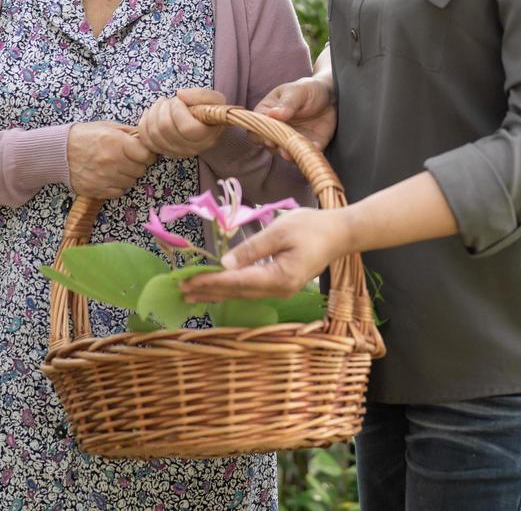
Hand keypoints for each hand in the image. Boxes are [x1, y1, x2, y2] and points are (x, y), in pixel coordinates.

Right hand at [66, 121, 154, 200]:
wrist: (59, 152)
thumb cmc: (86, 136)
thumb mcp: (108, 126)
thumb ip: (129, 132)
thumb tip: (147, 137)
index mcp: (117, 142)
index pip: (146, 155)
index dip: (147, 154)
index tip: (143, 153)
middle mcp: (112, 161)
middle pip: (140, 170)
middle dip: (138, 164)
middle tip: (129, 159)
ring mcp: (104, 178)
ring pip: (130, 182)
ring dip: (128, 175)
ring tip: (117, 167)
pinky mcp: (97, 190)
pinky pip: (119, 192)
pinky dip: (118, 186)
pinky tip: (110, 177)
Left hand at [138, 88, 226, 156]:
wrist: (205, 125)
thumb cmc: (210, 110)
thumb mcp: (214, 99)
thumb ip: (201, 95)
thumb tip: (180, 94)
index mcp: (207, 136)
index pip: (187, 128)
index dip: (178, 110)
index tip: (179, 101)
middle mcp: (191, 149)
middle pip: (165, 129)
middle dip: (163, 108)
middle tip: (170, 101)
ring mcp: (176, 153)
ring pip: (153, 134)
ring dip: (153, 113)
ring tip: (162, 105)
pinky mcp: (163, 152)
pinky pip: (146, 140)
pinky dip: (144, 123)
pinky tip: (151, 114)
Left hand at [180, 208, 351, 301]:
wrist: (340, 234)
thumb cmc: (312, 227)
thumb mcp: (280, 231)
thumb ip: (252, 249)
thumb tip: (225, 263)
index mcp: (278, 278)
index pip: (236, 281)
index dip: (210, 281)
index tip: (187, 281)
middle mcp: (278, 290)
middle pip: (237, 292)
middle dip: (208, 290)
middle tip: (180, 290)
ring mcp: (281, 290)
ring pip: (242, 293)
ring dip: (217, 292)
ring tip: (192, 293)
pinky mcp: (282, 285)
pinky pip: (251, 290)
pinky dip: (231, 288)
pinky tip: (219, 289)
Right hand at [254, 76, 336, 155]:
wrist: (329, 96)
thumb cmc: (307, 90)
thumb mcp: (297, 91)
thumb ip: (286, 103)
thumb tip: (272, 114)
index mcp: (267, 114)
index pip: (256, 127)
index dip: (260, 134)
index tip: (269, 138)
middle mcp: (276, 130)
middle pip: (269, 143)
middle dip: (276, 148)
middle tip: (283, 149)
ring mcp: (290, 140)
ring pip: (286, 153)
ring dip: (291, 154)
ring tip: (296, 151)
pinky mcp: (306, 146)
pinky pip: (306, 153)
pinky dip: (310, 153)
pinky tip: (316, 147)